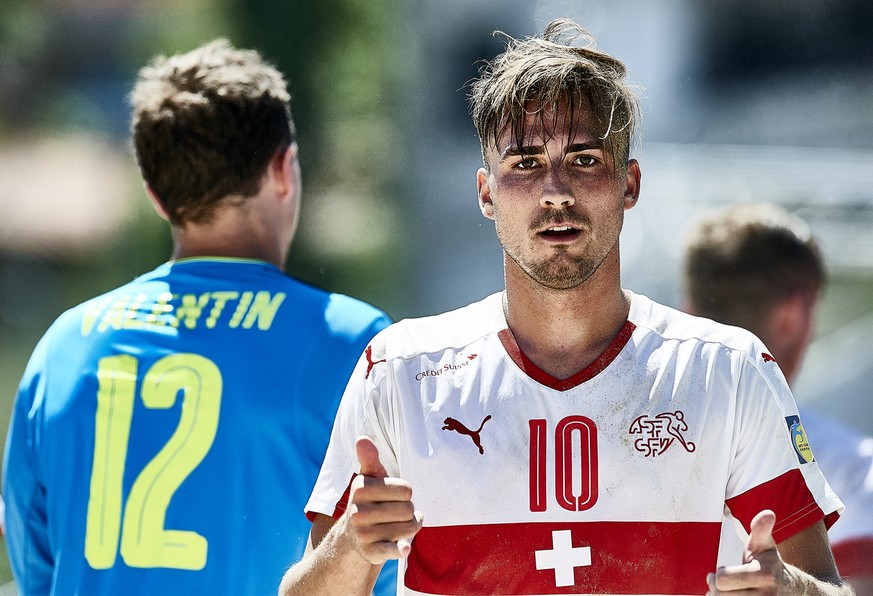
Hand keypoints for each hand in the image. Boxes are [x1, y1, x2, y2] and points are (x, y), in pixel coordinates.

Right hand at [344, 436, 422, 564]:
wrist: (351, 537)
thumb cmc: (368, 500)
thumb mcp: (368, 478)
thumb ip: (369, 459)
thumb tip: (362, 438)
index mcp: (361, 488)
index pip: (406, 489)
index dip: (404, 493)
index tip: (392, 496)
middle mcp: (359, 512)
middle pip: (408, 509)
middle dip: (408, 511)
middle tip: (395, 513)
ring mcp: (364, 533)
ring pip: (408, 528)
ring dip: (409, 528)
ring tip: (397, 526)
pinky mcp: (371, 552)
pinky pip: (391, 550)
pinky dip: (399, 549)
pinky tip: (405, 548)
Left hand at [706, 510, 795, 593]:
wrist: (793, 590)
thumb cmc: (770, 563)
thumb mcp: (764, 544)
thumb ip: (760, 529)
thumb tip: (768, 513)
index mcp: (765, 575)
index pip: (723, 579)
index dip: (717, 575)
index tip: (719, 571)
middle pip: (722, 595)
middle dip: (716, 588)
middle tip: (717, 582)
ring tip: (723, 591)